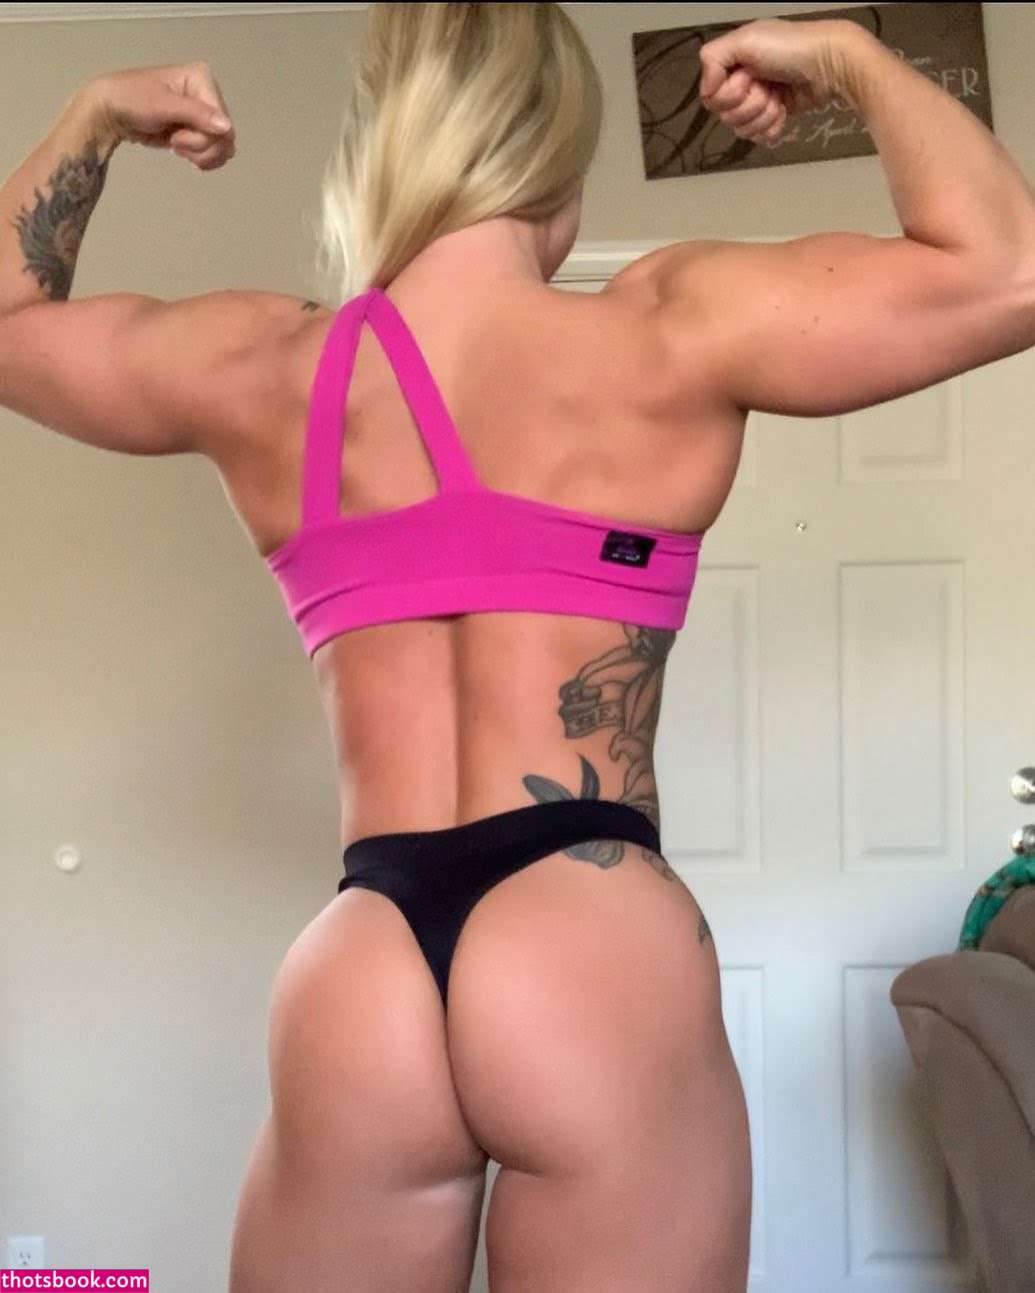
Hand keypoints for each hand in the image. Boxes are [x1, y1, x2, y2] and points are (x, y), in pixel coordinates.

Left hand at [85, 62, 234, 169]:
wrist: (112, 111)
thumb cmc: (132, 100)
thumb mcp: (162, 105)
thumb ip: (196, 114)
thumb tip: (227, 128)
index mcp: (202, 79)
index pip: (222, 120)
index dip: (202, 136)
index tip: (176, 133)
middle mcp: (208, 94)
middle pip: (224, 136)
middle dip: (200, 146)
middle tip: (175, 141)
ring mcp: (205, 114)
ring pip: (222, 147)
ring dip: (200, 154)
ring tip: (177, 144)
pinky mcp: (199, 130)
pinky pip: (216, 152)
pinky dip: (202, 158)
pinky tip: (185, 152)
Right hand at [698, 17, 854, 142]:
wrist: (829, 64)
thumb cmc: (792, 47)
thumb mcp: (746, 39)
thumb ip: (713, 58)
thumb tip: (706, 90)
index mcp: (732, 65)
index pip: (710, 98)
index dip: (727, 94)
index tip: (747, 77)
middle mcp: (742, 84)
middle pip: (726, 116)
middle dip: (749, 104)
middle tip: (767, 85)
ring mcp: (758, 103)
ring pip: (743, 129)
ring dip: (763, 114)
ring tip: (779, 95)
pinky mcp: (774, 117)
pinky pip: (760, 136)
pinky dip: (773, 125)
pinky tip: (784, 109)